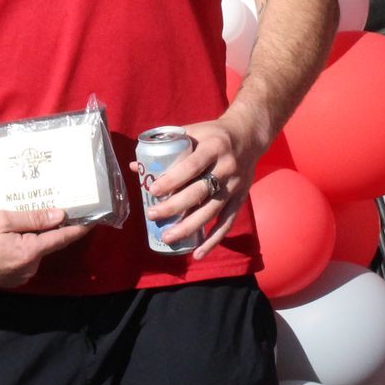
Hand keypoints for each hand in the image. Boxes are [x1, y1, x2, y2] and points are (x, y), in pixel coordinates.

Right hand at [0, 208, 90, 287]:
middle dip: (47, 229)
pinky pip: (24, 261)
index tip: (93, 220)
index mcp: (29, 253)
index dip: (78, 228)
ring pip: (35, 253)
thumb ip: (33, 219)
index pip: (61, 239)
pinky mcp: (10, 281)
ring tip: (14, 225)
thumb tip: (59, 215)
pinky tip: (6, 240)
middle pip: (47, 244)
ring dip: (31, 239)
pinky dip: (21, 249)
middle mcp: (29, 269)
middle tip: (41, 209)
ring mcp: (19, 278)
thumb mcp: (2, 220)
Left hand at [140, 109, 273, 257]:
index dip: (173, 179)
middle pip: (199, 191)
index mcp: (213, 147)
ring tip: (167, 237)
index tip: (153, 190)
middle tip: (152, 215)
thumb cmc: (213, 134)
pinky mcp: (240, 199)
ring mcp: (235, 185)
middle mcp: (227, 167)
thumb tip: (135, 167)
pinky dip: (213, 240)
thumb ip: (166, 148)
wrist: (249, 135)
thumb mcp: (192, 132)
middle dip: (174, 206)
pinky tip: (198, 253)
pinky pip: (227, 223)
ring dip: (189, 227)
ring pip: (212, 210)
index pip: (192, 166)